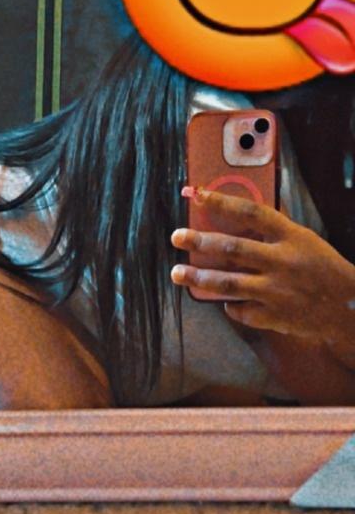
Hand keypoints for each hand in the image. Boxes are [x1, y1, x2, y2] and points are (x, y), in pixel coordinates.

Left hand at [169, 187, 354, 354]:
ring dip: (199, 278)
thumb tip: (234, 215)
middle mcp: (283, 262)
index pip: (251, 213)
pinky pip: (241, 311)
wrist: (349, 307)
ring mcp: (277, 292)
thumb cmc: (323, 267)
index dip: (222, 203)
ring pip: (229, 283)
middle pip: (233, 249)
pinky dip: (230, 305)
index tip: (198, 196)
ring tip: (177, 273)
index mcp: (291, 237)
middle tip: (176, 237)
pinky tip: (224, 300)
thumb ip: (273, 231)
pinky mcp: (275, 318)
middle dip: (200, 242)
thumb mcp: (304, 239)